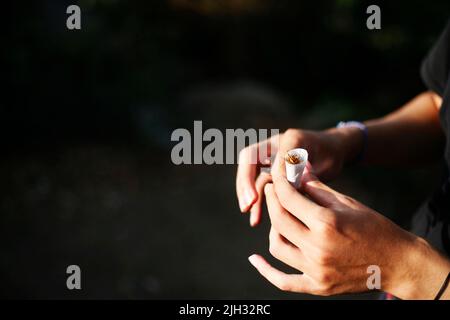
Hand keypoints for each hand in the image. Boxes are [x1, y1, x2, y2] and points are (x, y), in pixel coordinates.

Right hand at [236, 128, 357, 225]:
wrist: (333, 151)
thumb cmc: (332, 156)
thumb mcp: (326, 163)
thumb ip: (306, 171)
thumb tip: (287, 181)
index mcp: (291, 139)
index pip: (269, 153)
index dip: (268, 174)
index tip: (268, 196)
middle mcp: (275, 144)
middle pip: (249, 160)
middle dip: (246, 184)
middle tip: (248, 205)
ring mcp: (269, 156)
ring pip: (251, 175)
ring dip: (250, 196)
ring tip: (254, 220)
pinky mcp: (269, 169)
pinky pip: (259, 184)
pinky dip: (258, 201)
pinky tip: (257, 219)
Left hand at [248, 157, 449, 298]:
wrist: (397, 262)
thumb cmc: (375, 227)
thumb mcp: (347, 203)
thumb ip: (317, 188)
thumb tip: (295, 170)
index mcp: (327, 223)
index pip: (289, 199)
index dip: (279, 184)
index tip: (275, 176)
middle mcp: (318, 247)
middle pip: (279, 220)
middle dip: (272, 200)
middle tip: (272, 191)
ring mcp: (316, 270)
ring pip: (277, 246)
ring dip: (273, 229)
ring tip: (280, 218)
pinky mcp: (317, 286)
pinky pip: (283, 281)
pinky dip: (266, 270)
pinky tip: (255, 259)